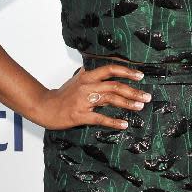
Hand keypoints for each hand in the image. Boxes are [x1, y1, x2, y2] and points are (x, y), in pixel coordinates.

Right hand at [35, 63, 150, 129]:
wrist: (45, 107)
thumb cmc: (61, 95)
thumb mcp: (74, 80)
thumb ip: (86, 74)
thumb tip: (93, 67)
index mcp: (87, 77)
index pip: (110, 69)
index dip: (126, 72)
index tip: (140, 76)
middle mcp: (87, 86)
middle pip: (114, 86)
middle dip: (133, 91)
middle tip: (147, 96)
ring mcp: (84, 101)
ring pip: (110, 100)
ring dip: (127, 103)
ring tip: (140, 107)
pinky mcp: (80, 115)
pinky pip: (100, 118)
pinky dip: (113, 122)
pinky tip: (124, 124)